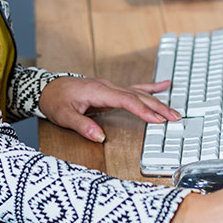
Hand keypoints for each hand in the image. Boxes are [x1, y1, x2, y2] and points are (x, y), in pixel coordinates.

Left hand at [38, 76, 179, 141]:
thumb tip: (100, 137)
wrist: (48, 87)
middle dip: (157, 107)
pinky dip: (150, 88)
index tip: (157, 120)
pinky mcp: (111, 90)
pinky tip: (164, 85)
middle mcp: (108, 87)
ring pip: (139, 93)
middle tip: (174, 117)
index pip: (126, 100)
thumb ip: (83, 126)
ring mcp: (110, 87)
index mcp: (98, 91)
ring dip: (157, 102)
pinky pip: (134, 88)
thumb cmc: (56, 100)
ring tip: (173, 111)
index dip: (143, 110)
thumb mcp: (64, 116)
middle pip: (137, 96)